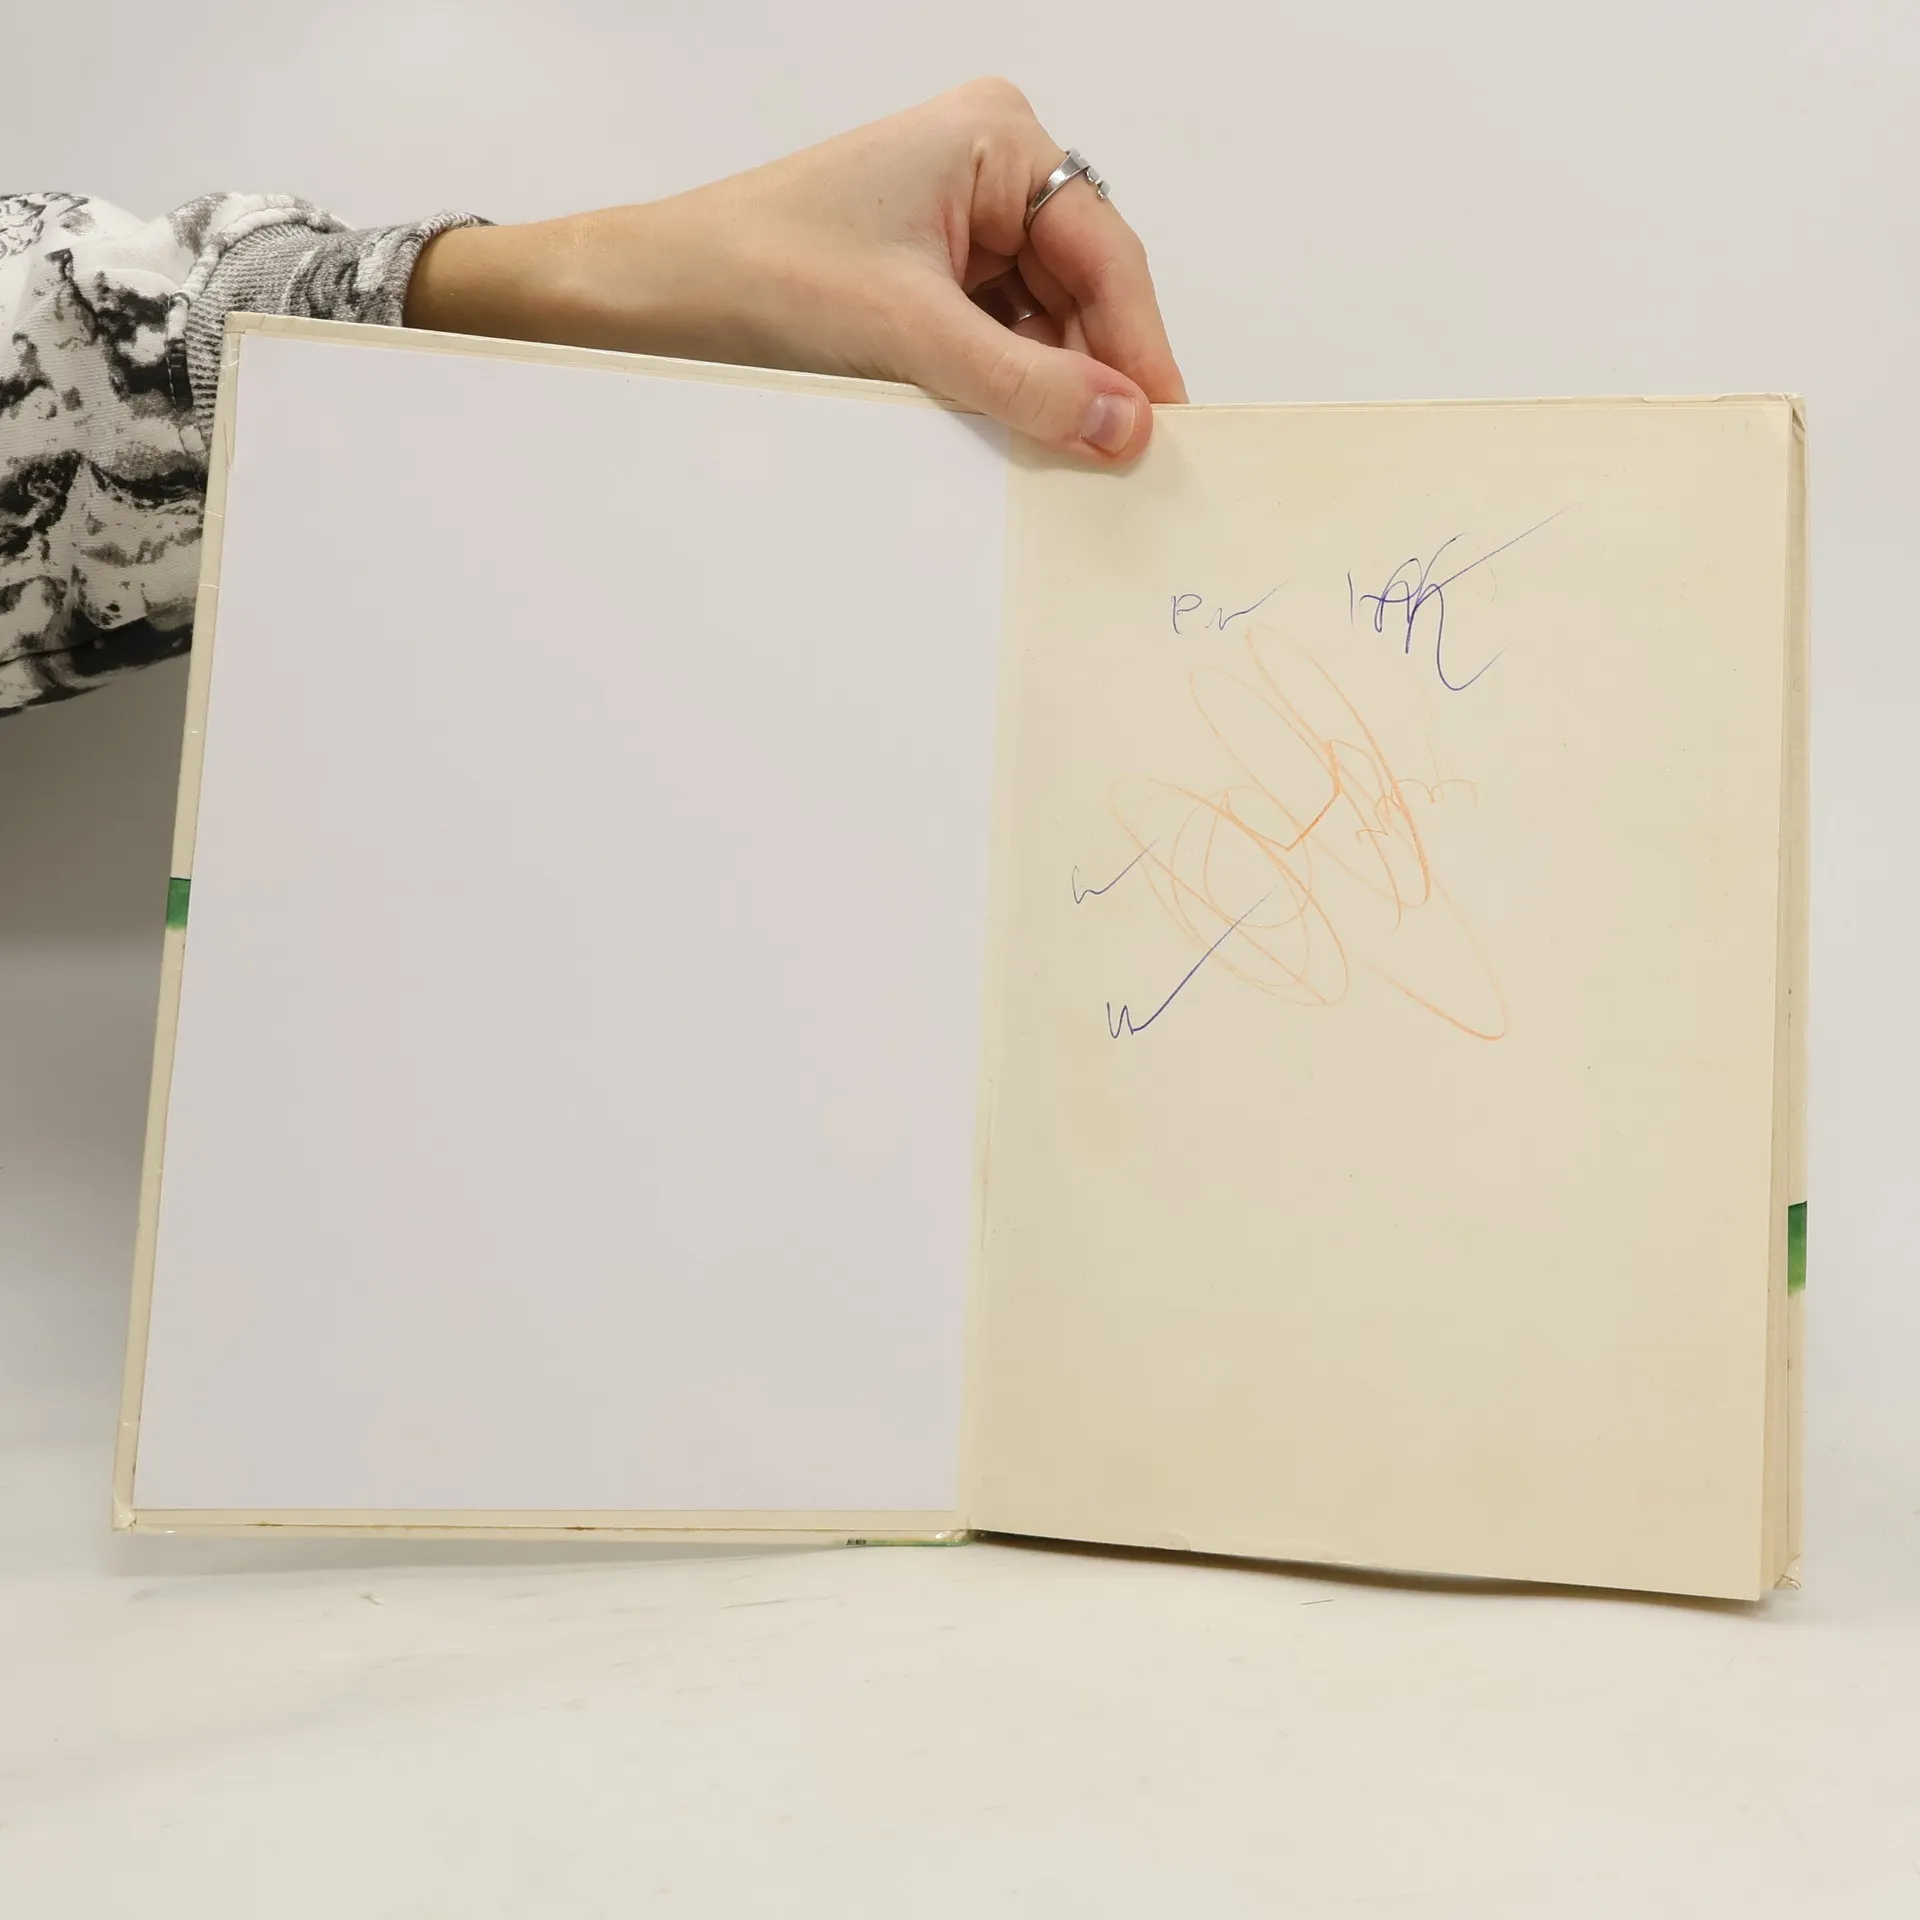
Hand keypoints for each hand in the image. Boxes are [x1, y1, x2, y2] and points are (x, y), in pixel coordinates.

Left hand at [405, 78, 1185, 463]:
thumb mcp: (906, 335)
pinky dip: (1008, 392)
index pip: (1105, 253)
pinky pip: (998, 341)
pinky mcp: (927, 277)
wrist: (646, 298)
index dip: (1140, 348)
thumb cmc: (751, 272)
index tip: (1167, 431)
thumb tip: (1126, 428)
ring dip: (1050, 391)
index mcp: (995, 138)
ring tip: (1065, 462)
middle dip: (1095, 374)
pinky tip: (1014, 440)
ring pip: (1044, 324)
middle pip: (1083, 290)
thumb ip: (1025, 385)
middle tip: (1122, 465)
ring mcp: (958, 223)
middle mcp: (988, 169)